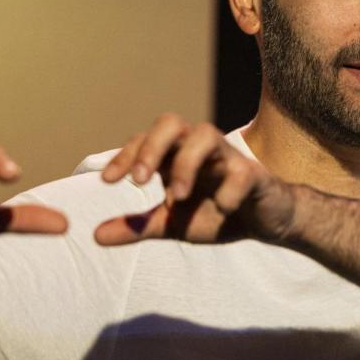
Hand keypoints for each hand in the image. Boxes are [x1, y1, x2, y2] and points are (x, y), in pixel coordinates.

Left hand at [94, 114, 295, 245]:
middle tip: (138, 182)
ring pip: (206, 134)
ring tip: (176, 197)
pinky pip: (242, 171)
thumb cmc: (216, 214)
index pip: (145, 140)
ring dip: (187, 163)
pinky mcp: (255, 175)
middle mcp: (199, 149)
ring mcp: (228, 158)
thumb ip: (137, 227)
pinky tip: (223, 209)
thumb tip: (94, 236)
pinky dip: (229, 190)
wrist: (264, 222)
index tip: (108, 181)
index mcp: (176, 156)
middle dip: (151, 148)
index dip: (125, 155)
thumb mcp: (172, 223)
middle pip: (171, 123)